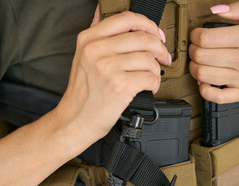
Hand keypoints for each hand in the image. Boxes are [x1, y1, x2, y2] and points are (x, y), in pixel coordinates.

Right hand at [54, 6, 170, 143]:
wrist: (75, 120)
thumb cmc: (81, 93)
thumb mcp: (82, 57)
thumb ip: (95, 34)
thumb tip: (101, 11)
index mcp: (89, 39)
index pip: (126, 19)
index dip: (148, 24)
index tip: (156, 34)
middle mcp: (97, 50)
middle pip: (143, 38)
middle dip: (160, 48)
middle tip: (163, 57)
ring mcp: (108, 67)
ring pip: (149, 58)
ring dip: (157, 69)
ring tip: (152, 77)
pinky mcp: (120, 86)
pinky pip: (150, 77)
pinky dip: (155, 84)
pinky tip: (148, 88)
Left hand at [189, 1, 238, 103]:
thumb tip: (217, 10)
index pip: (206, 38)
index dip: (195, 36)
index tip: (196, 36)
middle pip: (201, 56)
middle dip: (192, 51)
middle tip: (195, 48)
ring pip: (204, 75)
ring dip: (194, 68)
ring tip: (198, 63)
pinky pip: (216, 97)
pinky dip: (204, 90)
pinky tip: (204, 82)